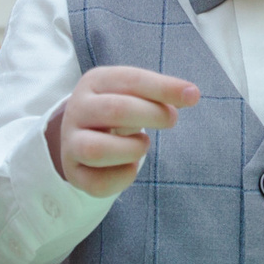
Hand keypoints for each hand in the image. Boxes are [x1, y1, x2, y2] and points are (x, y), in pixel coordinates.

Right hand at [46, 66, 200, 199]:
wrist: (81, 133)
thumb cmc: (117, 109)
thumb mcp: (134, 93)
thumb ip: (160, 92)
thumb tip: (191, 94)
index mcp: (94, 82)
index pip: (130, 80)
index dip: (163, 88)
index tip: (192, 96)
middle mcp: (77, 110)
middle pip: (115, 111)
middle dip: (152, 115)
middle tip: (171, 120)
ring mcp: (71, 143)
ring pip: (96, 150)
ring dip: (132, 149)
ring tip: (142, 144)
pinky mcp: (73, 173)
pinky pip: (97, 183)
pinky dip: (122, 178)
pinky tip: (130, 166)